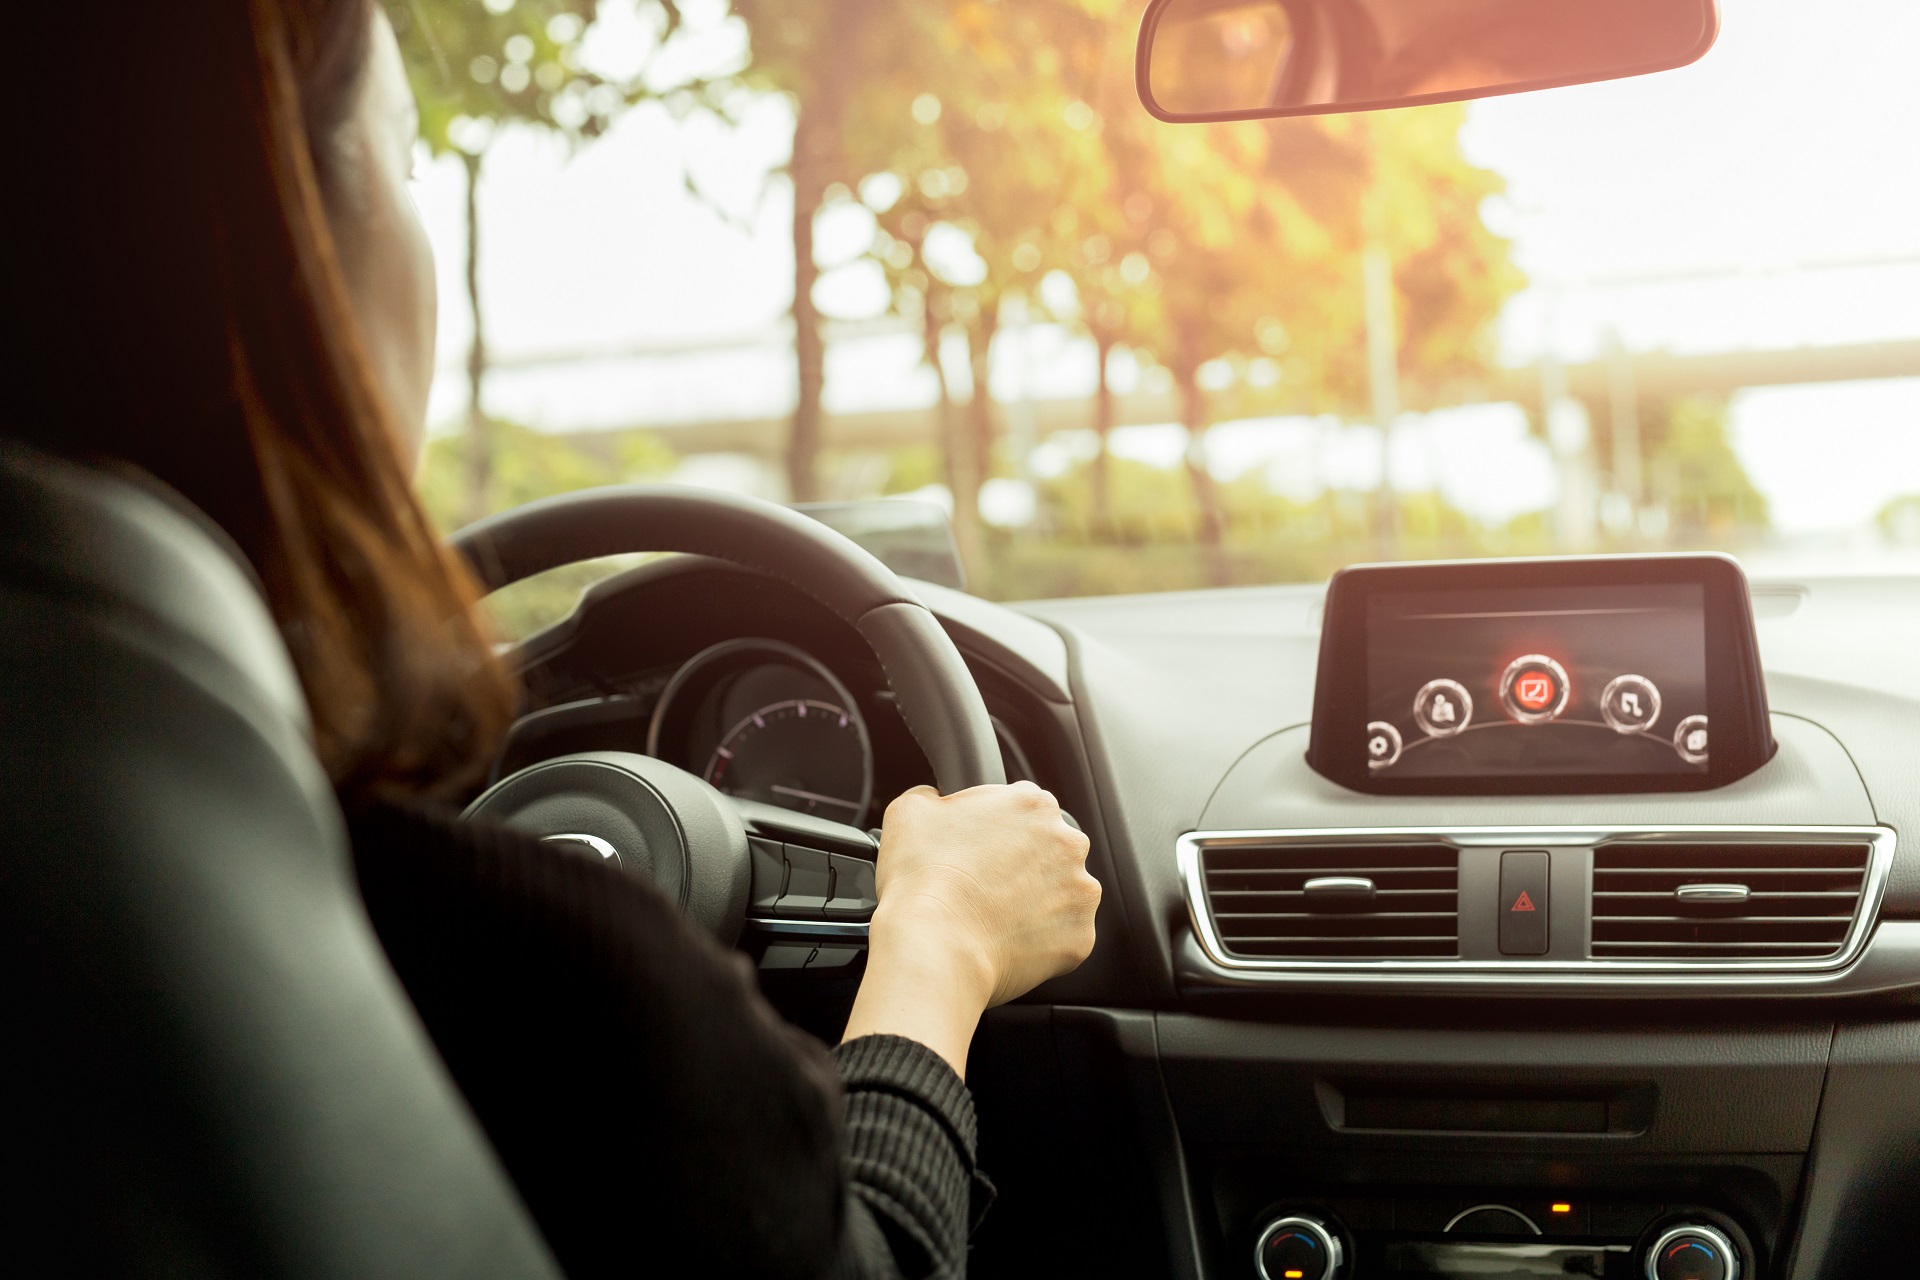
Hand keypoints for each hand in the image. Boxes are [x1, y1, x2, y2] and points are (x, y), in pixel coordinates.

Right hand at [841, 781, 1099, 1076]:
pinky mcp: (1080, 937)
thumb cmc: (923, 879)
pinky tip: (1008, 941)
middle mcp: (1068, 843)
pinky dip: (1042, 940)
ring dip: (1039, 900)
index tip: (979, 848)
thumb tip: (934, 800)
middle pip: (1051, 848)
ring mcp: (1079, 892)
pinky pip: (1064, 936)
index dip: (997, 828)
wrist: (936, 946)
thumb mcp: (909, 811)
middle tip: (986, 884)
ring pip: (1062, 892)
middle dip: (1025, 863)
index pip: (1023, 807)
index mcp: (1033, 804)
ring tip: (996, 916)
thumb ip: (932, 796)